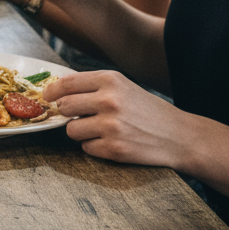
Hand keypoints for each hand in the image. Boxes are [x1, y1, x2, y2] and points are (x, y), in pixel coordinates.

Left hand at [44, 70, 191, 167]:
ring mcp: (111, 125)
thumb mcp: (123, 87)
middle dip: (67, 113)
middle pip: (64, 106)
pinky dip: (94, 146)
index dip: (52, 91)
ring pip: (71, 130)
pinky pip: (85, 147)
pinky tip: (112, 142)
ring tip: (100, 130)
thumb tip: (57, 89)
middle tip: (79, 115)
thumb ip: (93, 86)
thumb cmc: (148, 110)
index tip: (47, 97)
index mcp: (110, 80)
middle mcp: (109, 100)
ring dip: (80, 132)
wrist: (181, 137)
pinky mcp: (114, 148)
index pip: (66, 83)